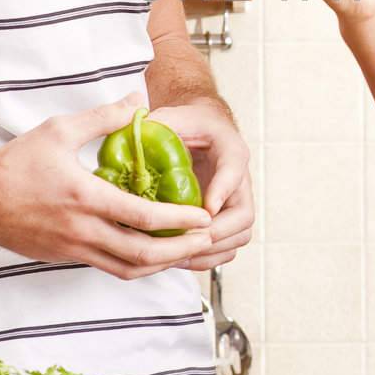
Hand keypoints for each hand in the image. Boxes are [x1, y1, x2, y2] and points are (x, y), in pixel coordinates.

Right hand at [0, 97, 215, 278]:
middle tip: (206, 238)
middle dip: (180, 250)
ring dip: (162, 264)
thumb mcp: (60, 129)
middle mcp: (81, 230)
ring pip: (128, 269)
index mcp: (84, 197)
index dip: (178, 219)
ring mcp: (74, 249)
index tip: (203, 215)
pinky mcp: (66, 258)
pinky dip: (137, 264)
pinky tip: (153, 253)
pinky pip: (110, 267)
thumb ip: (104, 117)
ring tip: (187, 250)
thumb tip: (139, 100)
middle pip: (142, 254)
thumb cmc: (16, 162)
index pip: (142, 216)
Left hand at [148, 101, 255, 269]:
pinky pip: (228, 246)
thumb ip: (157, 125)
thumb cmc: (190, 123)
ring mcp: (236, 201)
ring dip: (211, 250)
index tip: (206, 208)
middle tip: (184, 240)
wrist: (204, 128)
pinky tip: (180, 258)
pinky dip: (209, 257)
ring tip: (177, 255)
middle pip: (243, 215)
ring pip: (239, 235)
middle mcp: (240, 179)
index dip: (221, 190)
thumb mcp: (174, 116)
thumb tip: (131, 137)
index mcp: (230, 149)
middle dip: (215, 233)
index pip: (233, 171)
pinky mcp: (228, 218)